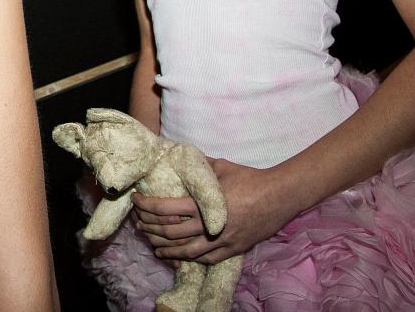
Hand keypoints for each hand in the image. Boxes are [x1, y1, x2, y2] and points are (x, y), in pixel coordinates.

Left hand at [132, 160, 299, 264]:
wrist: (280, 196)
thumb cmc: (249, 178)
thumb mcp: (220, 166)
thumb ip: (198, 166)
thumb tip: (179, 156)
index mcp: (203, 203)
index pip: (165, 208)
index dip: (146, 206)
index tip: (135, 200)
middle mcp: (209, 225)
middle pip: (170, 232)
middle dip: (150, 227)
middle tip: (138, 222)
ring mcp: (222, 240)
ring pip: (185, 251)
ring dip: (164, 247)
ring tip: (152, 243)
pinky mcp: (233, 250)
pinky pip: (206, 259)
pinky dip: (188, 259)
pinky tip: (177, 256)